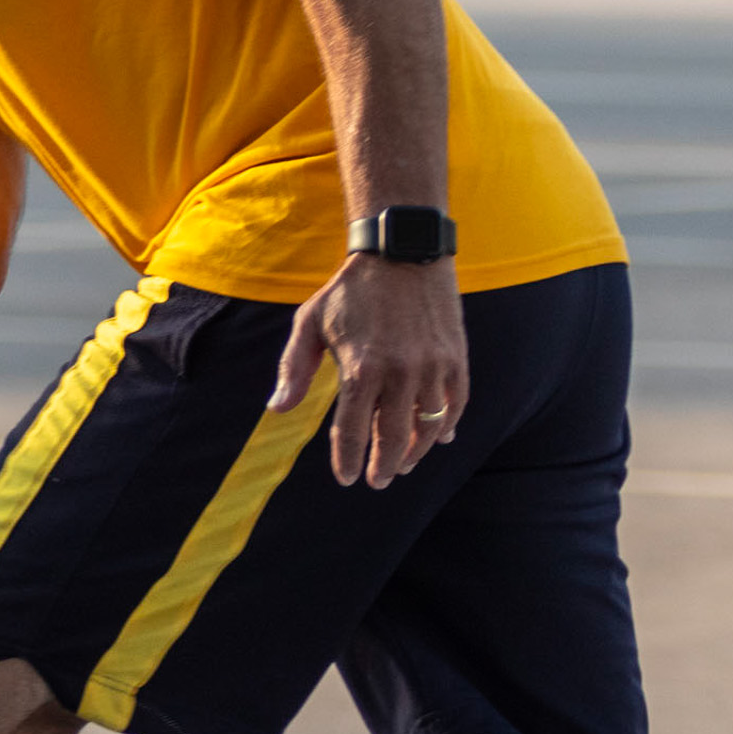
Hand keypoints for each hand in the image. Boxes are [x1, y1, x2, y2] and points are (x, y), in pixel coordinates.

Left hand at [270, 255, 469, 488]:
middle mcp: (400, 373)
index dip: (348, 461)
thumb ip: (294, 368)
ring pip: (428, 427)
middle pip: (393, 438)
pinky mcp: (455, 357)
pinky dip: (448, 426)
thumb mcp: (310, 323)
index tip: (347, 479)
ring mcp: (432, 366)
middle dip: (384, 467)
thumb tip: (276, 409)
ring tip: (404, 465)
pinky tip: (439, 439)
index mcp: (361, 369)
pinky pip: (456, 403)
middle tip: (377, 481)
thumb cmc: (350, 290)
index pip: (353, 432)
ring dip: (416, 452)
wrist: (401, 252)